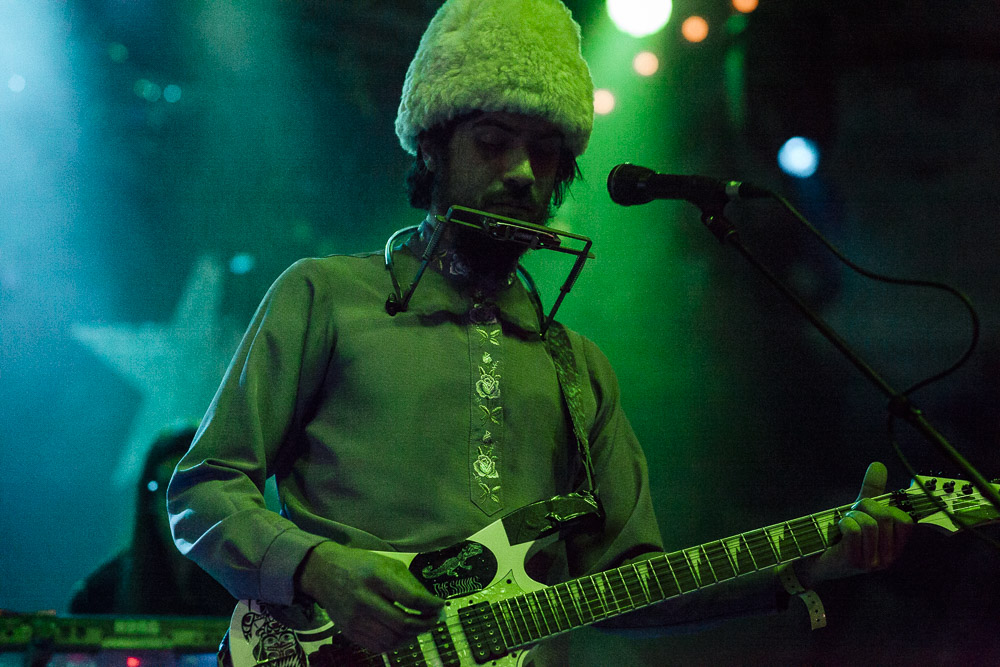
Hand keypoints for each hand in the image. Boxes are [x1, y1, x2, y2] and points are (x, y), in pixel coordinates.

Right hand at [298, 540, 444, 653]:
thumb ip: (411, 584)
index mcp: (376, 576)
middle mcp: (363, 599)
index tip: (441, 605)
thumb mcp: (387, 564)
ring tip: (421, 627)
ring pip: (393, 639)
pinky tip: (404, 634)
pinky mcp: (348, 632)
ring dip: (414, 636)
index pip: (411, 598)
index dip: (431, 605)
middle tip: (435, 620)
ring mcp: (354, 619)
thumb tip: (434, 605)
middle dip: (426, 624)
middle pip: (403, 623)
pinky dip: (397, 644)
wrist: (323, 573)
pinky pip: (379, 647)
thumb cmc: (361, 566)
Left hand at [800, 462, 913, 585]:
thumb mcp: (860, 512)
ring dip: (853, 515)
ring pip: (870, 524)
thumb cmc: (841, 535)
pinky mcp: (855, 561)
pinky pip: (854, 531)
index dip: (887, 508)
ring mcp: (873, 562)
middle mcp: (889, 557)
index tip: (870, 509)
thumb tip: (878, 465)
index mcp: (895, 546)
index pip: (906, 522)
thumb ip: (872, 491)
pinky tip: (840, 527)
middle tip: (853, 512)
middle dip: (865, 506)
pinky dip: (844, 522)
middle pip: (886, 518)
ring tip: (846, 521)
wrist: (815, 560)